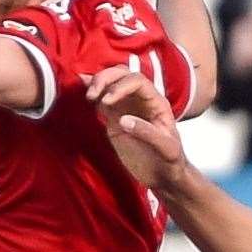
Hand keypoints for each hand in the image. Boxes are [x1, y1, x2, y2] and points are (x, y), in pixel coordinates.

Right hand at [86, 66, 187, 191]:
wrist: (163, 176)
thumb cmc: (170, 162)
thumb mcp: (167, 149)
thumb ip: (148, 133)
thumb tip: (123, 120)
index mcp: (156, 102)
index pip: (138, 81)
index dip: (120, 86)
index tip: (106, 100)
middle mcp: (140, 100)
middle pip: (122, 75)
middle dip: (105, 79)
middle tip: (92, 94)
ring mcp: (127, 107)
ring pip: (110, 83)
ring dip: (97, 83)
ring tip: (88, 95)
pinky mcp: (114, 118)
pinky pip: (102, 99)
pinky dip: (92, 93)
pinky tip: (81, 91)